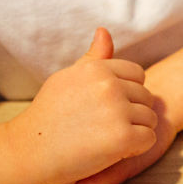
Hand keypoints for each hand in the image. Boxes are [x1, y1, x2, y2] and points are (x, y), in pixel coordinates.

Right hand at [0, 28, 157, 183]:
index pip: (138, 76)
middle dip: (133, 113)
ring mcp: (117, 111)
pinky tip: (113, 151)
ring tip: (106, 138)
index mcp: (97, 69)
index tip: (106, 108)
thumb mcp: (68, 79)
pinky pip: (149, 139)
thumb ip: (92, 59)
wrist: (31, 151)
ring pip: (151, 119)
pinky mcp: (123, 137)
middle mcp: (109, 85)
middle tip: (104, 127)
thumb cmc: (50, 115)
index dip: (128, 94)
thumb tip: (104, 31)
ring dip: (136, 131)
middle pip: (147, 98)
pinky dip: (136, 148)